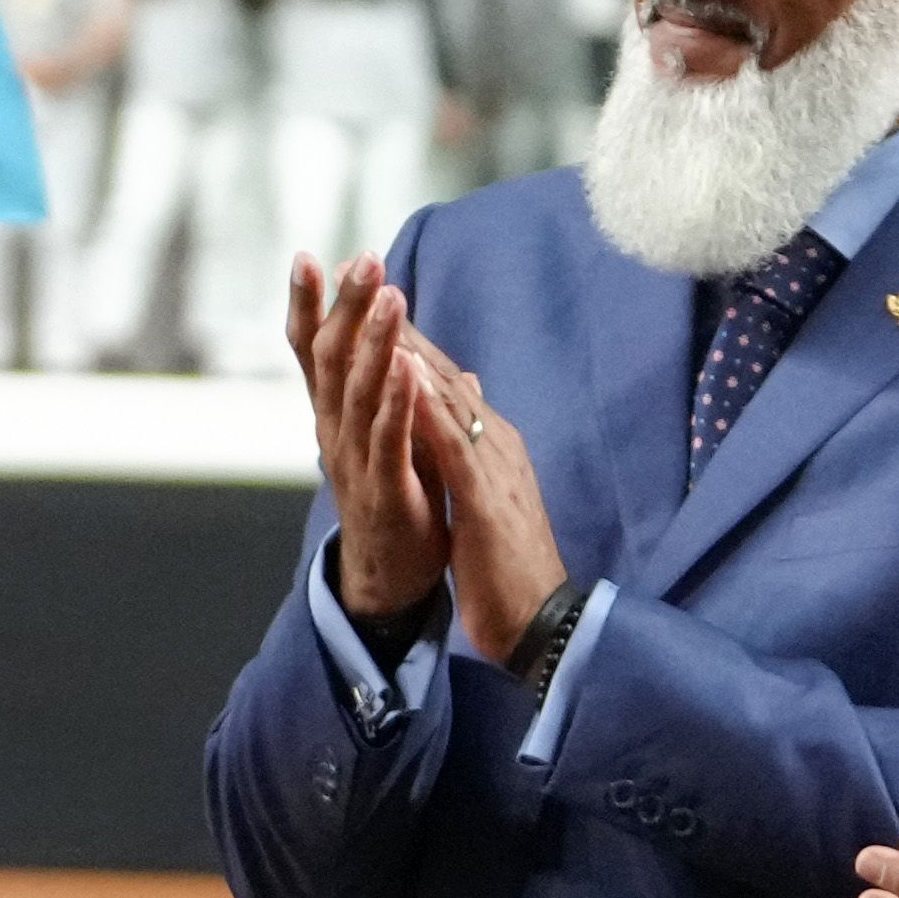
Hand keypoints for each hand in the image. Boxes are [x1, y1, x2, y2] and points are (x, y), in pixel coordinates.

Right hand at [287, 255, 444, 630]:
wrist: (391, 578)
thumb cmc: (394, 499)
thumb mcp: (389, 437)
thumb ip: (392, 395)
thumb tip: (412, 351)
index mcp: (335, 416)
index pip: (313, 351)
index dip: (308, 305)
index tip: (307, 256)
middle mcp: (333, 431)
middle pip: (331, 359)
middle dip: (345, 307)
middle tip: (363, 259)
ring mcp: (354, 460)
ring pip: (359, 390)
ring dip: (374, 340)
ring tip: (388, 295)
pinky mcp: (383, 489)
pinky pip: (388, 438)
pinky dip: (396, 399)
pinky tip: (405, 363)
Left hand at [391, 322, 565, 664]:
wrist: (540, 622)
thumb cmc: (507, 565)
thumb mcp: (484, 497)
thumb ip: (472, 452)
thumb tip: (463, 412)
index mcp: (490, 444)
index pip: (442, 380)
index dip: (404, 337)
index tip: (363, 300)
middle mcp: (495, 442)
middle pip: (441, 372)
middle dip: (398, 324)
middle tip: (358, 275)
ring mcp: (494, 465)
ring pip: (447, 394)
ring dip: (410, 346)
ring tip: (374, 301)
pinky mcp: (486, 496)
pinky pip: (453, 441)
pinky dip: (426, 403)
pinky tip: (402, 371)